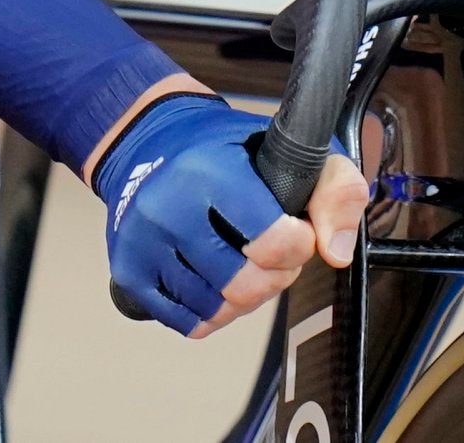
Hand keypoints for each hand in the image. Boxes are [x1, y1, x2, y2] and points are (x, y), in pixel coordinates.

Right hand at [92, 90, 365, 336]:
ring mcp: (142, 242)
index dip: (300, 245)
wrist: (151, 142)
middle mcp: (168, 206)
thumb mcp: (292, 147)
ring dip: (243, 297)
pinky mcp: (127, 271)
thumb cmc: (230, 150)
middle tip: (272, 252)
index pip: (273, 242)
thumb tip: (336, 253)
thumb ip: (336, 190)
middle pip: (245, 286)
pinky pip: (186, 322)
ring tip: (243, 262)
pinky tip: (215, 279)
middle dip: (274, 276)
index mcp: (210, 170)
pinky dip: (211, 311)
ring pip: (216, 309)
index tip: (296, 230)